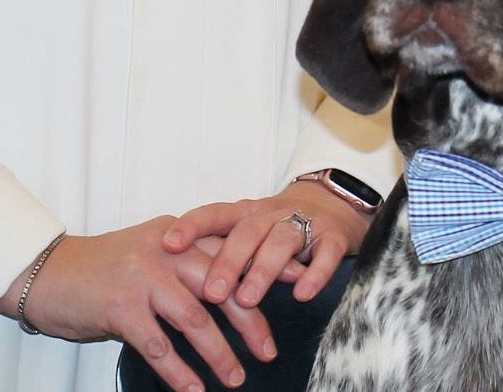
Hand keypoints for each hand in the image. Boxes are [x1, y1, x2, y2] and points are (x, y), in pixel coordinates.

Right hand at [0, 219, 273, 391]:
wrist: (48, 272)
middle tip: (268, 350)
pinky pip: (159, 345)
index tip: (302, 282)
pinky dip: (179, 371)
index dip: (267, 269)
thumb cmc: (103, 270)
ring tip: (235, 377)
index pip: (232, 252)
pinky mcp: (121, 307)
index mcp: (178, 235)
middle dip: (251, 321)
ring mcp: (143, 277)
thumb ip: (186, 264)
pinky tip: (193, 389)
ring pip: (195, 319)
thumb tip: (227, 292)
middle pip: (222, 286)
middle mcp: (165, 249)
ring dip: (219, 353)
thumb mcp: (149, 254)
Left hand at [161, 180, 370, 305]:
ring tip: (247, 299)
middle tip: (211, 293)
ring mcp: (304, 224)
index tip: (167, 244)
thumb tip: (175, 284)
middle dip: (228, 261)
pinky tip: (302, 293)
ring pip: (282, 241)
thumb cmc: (278, 227)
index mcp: (246, 213)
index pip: (214, 214)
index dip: (191, 227)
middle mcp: (272, 214)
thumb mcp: (249, 231)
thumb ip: (221, 251)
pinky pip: (324, 254)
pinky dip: (314, 273)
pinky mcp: (333, 237)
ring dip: (263, 270)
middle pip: (247, 232)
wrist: (335, 203)